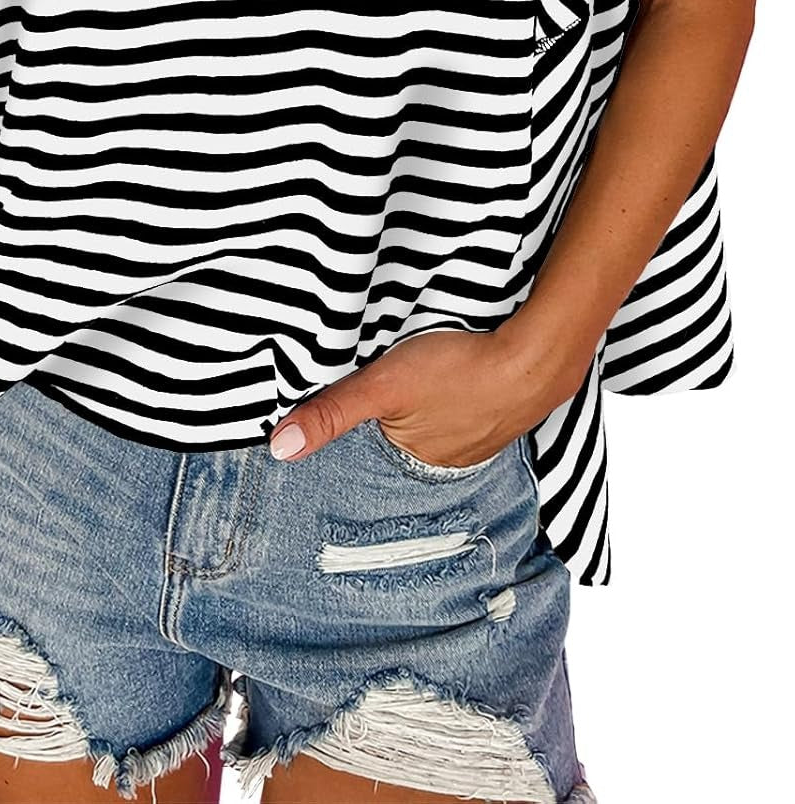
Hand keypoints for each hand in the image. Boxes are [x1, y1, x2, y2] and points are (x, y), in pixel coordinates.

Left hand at [267, 325, 583, 463]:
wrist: (538, 356)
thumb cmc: (460, 370)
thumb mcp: (384, 385)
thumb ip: (332, 412)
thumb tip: (279, 447)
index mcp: (414, 461)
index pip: (370, 448)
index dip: (360, 423)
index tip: (358, 402)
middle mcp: (448, 462)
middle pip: (404, 435)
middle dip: (396, 416)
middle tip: (396, 385)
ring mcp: (481, 439)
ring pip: (437, 422)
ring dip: (429, 406)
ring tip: (427, 381)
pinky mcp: (502, 412)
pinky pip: (468, 410)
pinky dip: (458, 398)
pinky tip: (458, 378)